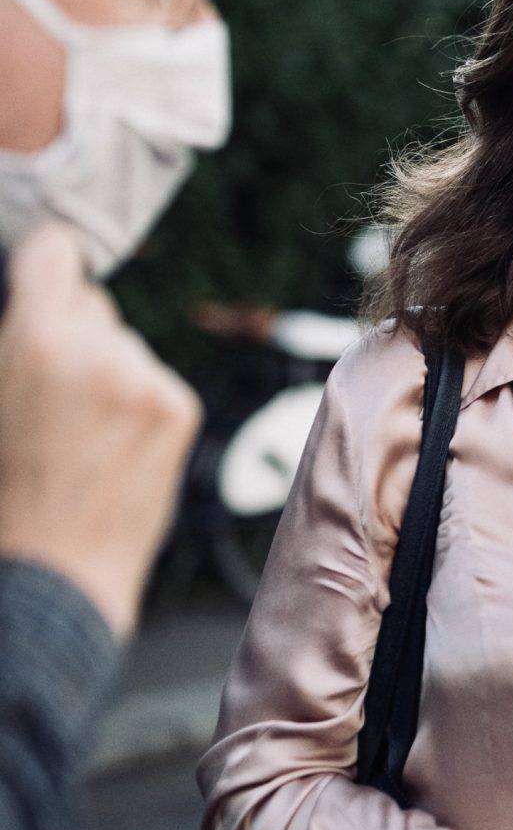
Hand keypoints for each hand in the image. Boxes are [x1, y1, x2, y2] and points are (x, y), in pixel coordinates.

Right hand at [0, 223, 201, 637]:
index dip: (45, 266)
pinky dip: (137, 407)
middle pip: (92, 306)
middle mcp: (98, 348)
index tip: (42, 279)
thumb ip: (13, 340)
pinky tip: (110, 453)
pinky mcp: (178, 409)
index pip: (55, 251)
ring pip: (124, 349)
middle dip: (72, 337)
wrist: (51, 579)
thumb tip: (27, 298)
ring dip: (106, 375)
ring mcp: (144, 378)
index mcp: (35, 337)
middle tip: (49, 397)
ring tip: (77, 438)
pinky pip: (153, 383)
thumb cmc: (3, 498)